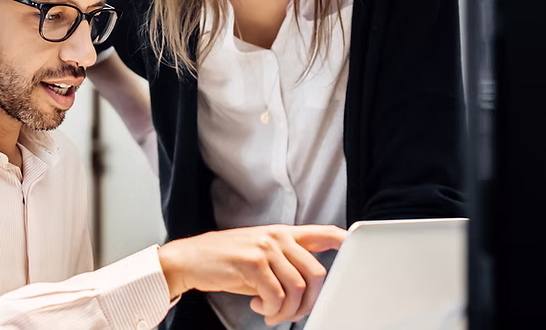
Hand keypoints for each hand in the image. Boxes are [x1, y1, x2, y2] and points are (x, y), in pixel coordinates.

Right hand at [157, 224, 345, 325]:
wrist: (190, 259)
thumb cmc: (226, 261)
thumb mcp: (259, 254)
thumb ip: (285, 262)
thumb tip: (311, 287)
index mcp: (282, 234)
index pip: (322, 232)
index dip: (343, 240)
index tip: (354, 247)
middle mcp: (277, 237)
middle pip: (316, 274)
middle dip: (309, 303)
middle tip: (290, 313)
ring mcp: (265, 248)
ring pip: (297, 288)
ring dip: (287, 311)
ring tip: (270, 313)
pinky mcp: (253, 263)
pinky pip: (276, 296)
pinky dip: (270, 310)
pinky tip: (258, 307)